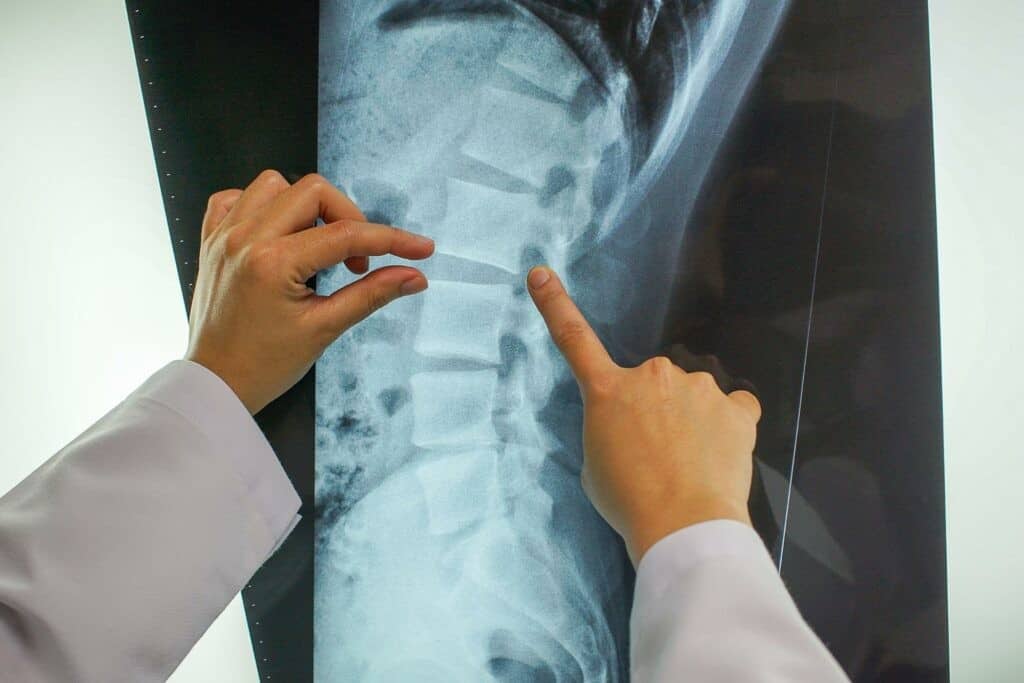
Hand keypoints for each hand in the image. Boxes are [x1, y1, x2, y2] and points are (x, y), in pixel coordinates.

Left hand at [186, 170, 433, 413]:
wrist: (216, 384)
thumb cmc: (265, 365)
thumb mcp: (324, 329)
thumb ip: (371, 294)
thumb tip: (413, 276)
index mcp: (273, 263)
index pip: (347, 234)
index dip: (392, 239)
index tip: (419, 248)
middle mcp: (244, 240)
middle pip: (314, 191)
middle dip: (347, 218)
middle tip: (355, 261)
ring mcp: (223, 236)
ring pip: (274, 185)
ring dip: (306, 207)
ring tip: (316, 246)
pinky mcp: (211, 240)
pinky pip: (236, 198)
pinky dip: (263, 207)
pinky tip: (279, 235)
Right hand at [526, 266, 761, 565]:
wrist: (684, 525)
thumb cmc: (629, 501)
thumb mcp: (596, 465)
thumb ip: (609, 431)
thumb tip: (632, 429)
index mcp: (608, 391)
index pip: (574, 339)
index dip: (555, 304)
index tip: (540, 273)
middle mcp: (653, 376)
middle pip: (654, 383)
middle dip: (656, 410)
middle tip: (657, 456)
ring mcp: (698, 387)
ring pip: (694, 396)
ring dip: (692, 420)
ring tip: (690, 465)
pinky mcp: (736, 407)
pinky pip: (734, 407)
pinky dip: (729, 425)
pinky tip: (722, 455)